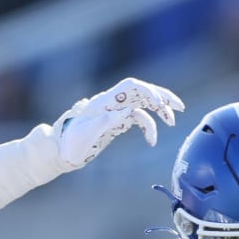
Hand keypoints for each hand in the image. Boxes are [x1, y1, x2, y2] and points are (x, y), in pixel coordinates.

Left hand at [51, 78, 183, 169]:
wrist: (59, 152)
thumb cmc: (69, 143)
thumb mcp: (86, 134)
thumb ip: (106, 122)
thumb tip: (127, 112)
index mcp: (105, 101)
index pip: (132, 86)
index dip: (149, 91)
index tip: (161, 105)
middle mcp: (112, 103)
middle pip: (142, 92)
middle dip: (162, 97)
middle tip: (179, 107)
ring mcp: (115, 113)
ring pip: (143, 104)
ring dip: (159, 111)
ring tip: (172, 122)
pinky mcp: (116, 124)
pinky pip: (138, 120)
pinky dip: (149, 128)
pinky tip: (152, 141)